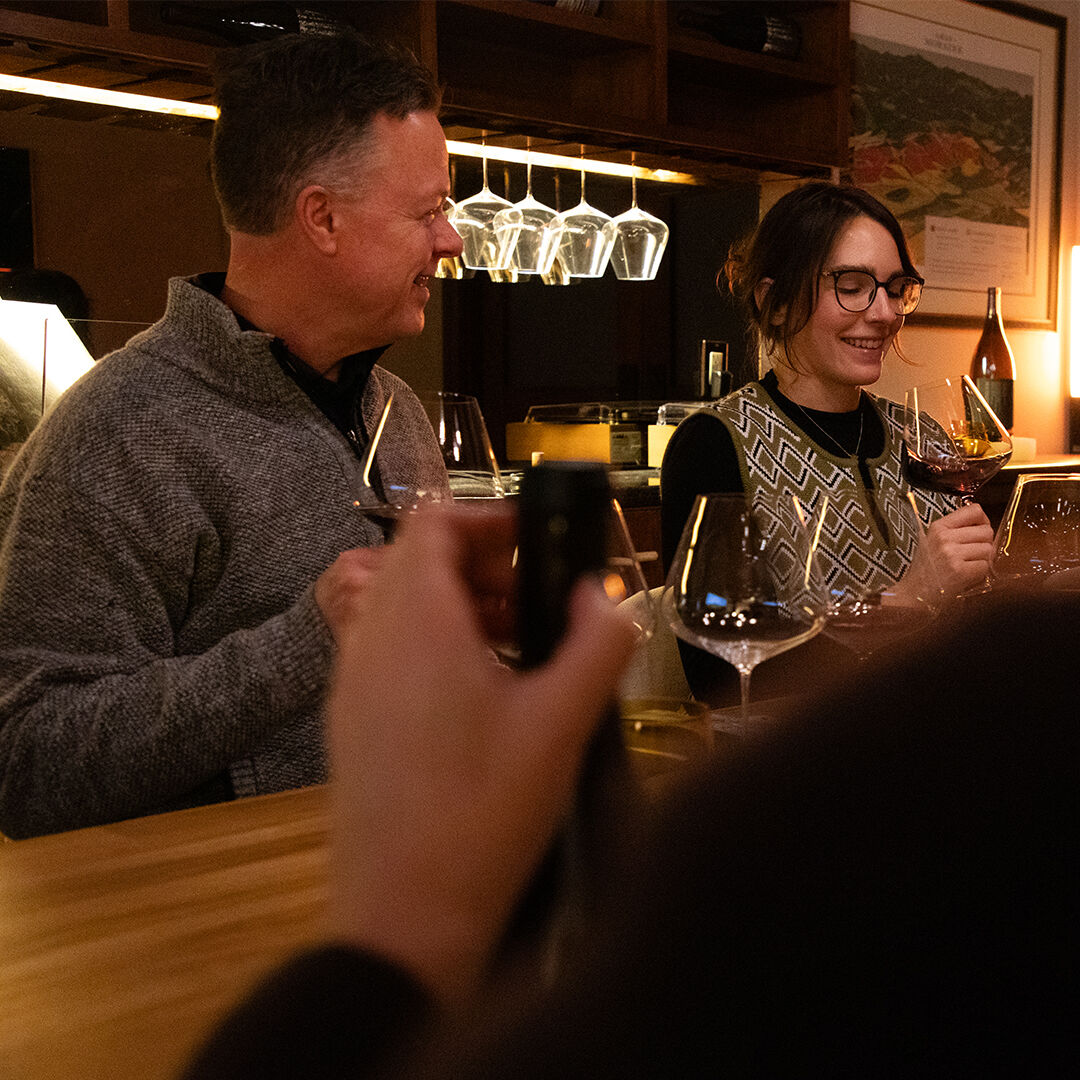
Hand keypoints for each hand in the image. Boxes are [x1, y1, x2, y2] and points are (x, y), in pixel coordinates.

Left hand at [325, 505, 637, 1004]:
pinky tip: (484, 698)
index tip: (539, 542)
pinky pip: (389, 650)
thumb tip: (605, 595)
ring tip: (520, 648)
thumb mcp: (562, 723)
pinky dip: (435, 645)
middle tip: (537, 601)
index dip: (487, 517)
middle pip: (416, 561)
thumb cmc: (484, 813)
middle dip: (482, 564)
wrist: (402, 915)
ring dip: (460, 606)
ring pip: (401, 606)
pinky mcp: (350, 721)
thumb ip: (598, 642)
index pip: (431, 523)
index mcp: (416, 622)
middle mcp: (370, 639)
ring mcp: (351, 681)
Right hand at [896, 502, 993, 599]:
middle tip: (974, 552)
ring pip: (988, 549)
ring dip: (983, 559)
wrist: (913, 592)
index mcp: (939, 527)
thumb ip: (955, 529)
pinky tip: (967, 575)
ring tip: (968, 564)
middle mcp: (944, 538)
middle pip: (986, 531)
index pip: (974, 511)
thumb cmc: (926, 567)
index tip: (979, 529)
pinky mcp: (959, 571)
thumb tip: (983, 522)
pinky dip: (980, 572)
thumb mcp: (933, 540)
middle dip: (985, 543)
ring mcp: (951, 554)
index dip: (983, 521)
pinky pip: (985, 566)